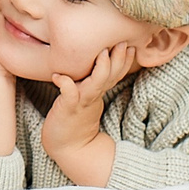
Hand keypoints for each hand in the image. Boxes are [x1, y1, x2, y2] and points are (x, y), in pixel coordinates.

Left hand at [40, 43, 134, 186]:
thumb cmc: (75, 119)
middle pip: (111, 76)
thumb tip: (97, 62)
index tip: (130, 44)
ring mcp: (82, 102)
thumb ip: (93, 81)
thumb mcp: (88, 96)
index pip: (116, 73)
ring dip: (100, 68)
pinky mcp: (68, 108)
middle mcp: (93, 95)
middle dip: (118, 59)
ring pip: (96, 84)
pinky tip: (57, 76)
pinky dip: (65, 84)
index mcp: (98, 91)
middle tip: (122, 41)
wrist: (69, 148)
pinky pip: (69, 95)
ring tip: (101, 53)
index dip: (124, 60)